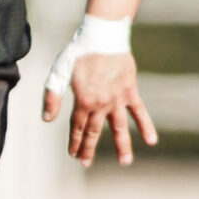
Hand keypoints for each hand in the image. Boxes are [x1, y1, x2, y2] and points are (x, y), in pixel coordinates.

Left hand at [49, 49, 158, 165]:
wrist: (103, 36)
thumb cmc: (79, 52)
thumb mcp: (59, 72)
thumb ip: (52, 96)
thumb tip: (47, 119)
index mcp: (82, 101)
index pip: (77, 127)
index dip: (75, 142)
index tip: (74, 154)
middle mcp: (100, 104)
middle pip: (94, 131)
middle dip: (88, 148)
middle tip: (85, 162)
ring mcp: (117, 100)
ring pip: (119, 128)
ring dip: (122, 146)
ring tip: (125, 162)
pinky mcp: (130, 92)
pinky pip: (139, 112)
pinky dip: (146, 126)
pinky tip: (151, 141)